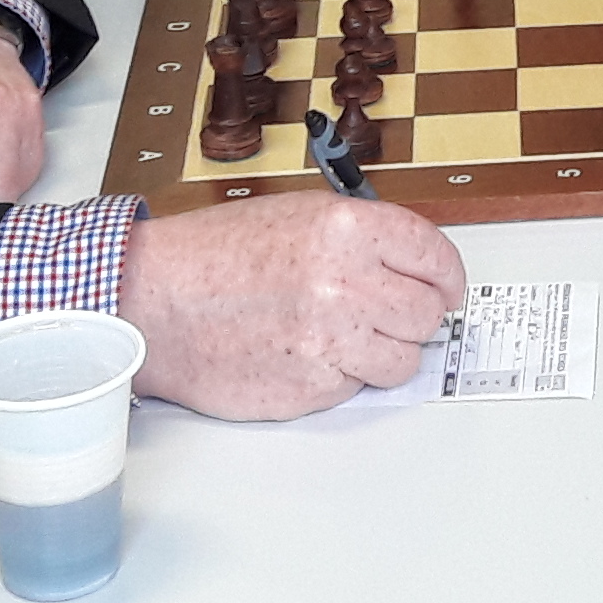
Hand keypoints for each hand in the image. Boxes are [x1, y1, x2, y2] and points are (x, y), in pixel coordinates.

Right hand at [118, 193, 467, 418]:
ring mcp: (330, 340)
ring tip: (341, 334)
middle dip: (414, 316)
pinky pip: (355, 386)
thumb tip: (416, 268)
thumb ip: (363, 238)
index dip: (447, 277)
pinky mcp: (311, 387)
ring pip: (403, 360)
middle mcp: (346, 283)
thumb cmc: (215, 256)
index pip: (436, 258)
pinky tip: (303, 352)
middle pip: (428, 314)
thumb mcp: (298, 215)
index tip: (447, 288)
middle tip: (386, 313)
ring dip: (382, 352)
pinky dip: (339, 374)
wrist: (155, 302)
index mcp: (347, 229)